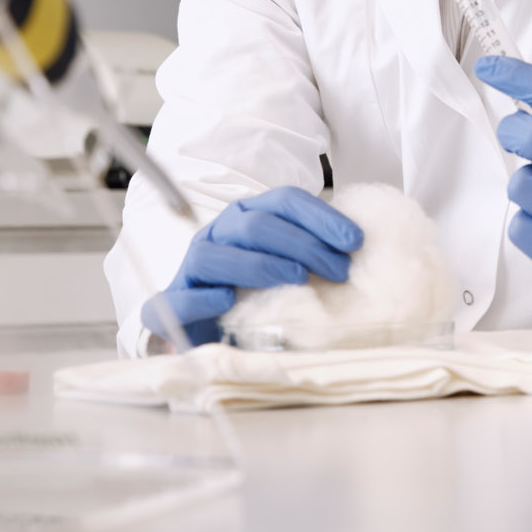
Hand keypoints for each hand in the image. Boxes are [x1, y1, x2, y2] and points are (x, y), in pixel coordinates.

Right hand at [143, 185, 361, 346]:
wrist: (208, 330)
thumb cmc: (257, 293)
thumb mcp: (289, 268)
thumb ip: (313, 255)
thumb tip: (358, 253)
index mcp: (247, 216)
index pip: (285, 200)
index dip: (321, 217)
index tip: (355, 241)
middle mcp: (219, 233)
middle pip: (257, 225)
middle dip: (303, 244)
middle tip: (338, 270)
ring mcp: (192, 266)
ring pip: (217, 255)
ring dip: (260, 264)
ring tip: (297, 279)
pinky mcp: (173, 302)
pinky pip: (182, 297)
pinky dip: (204, 299)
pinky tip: (229, 301)